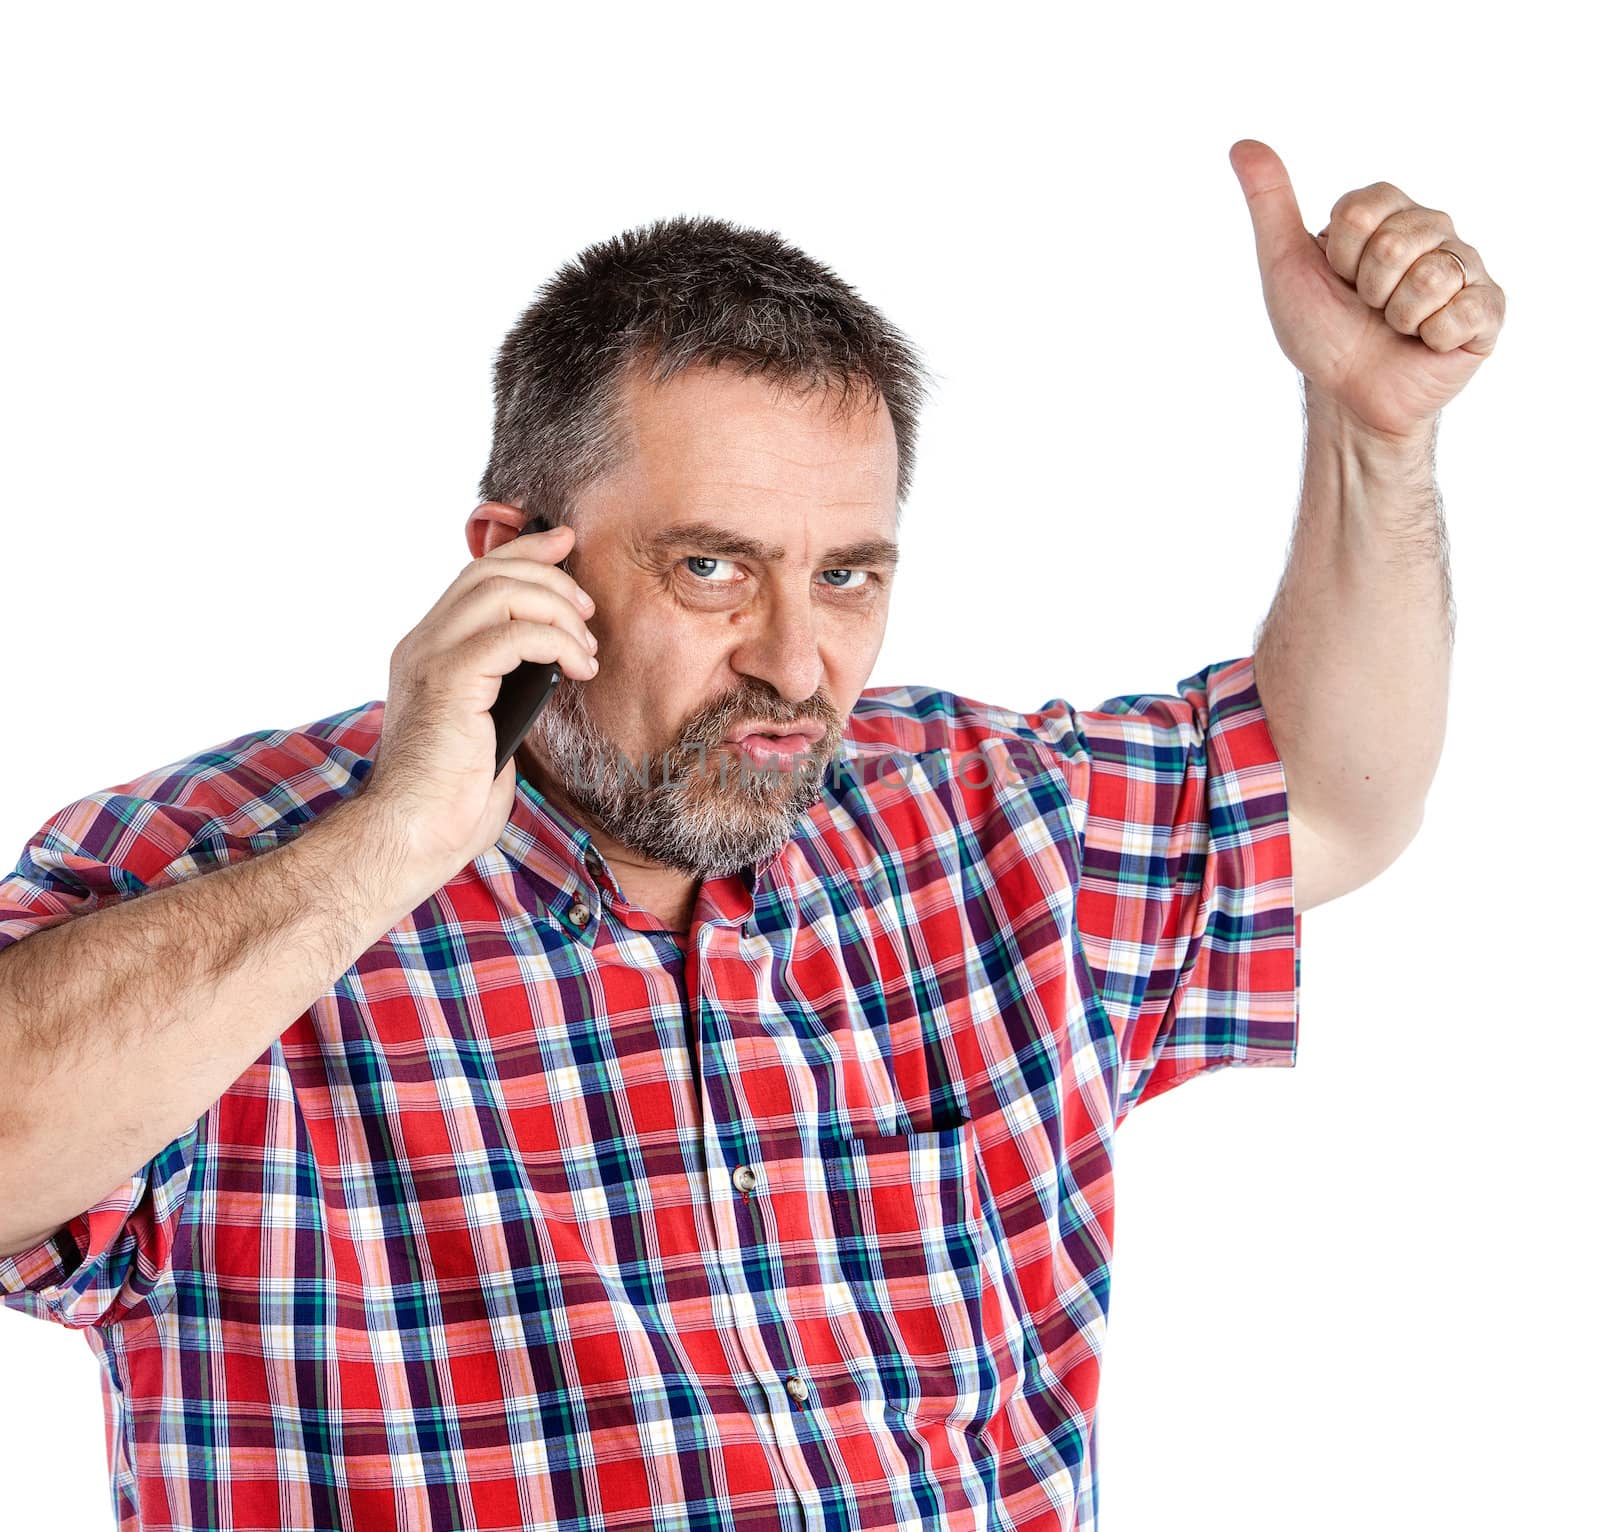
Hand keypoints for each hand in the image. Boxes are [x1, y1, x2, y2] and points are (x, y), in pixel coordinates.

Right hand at [359, 521, 599, 886]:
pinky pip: (513, 635)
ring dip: (557, 609)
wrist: (412, 833)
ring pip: (502, 591)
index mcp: (427, 652)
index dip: (522, 551)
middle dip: (550, 575)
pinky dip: (556, 642)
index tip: (563, 543)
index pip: (474, 577)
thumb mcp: (485, 730)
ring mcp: (431, 658)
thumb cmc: (451, 800)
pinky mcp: (450, 681)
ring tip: (585, 648)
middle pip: (490, 571)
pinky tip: (578, 668)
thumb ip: (503, 690)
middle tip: (587, 610)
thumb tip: (547, 669)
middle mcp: (423, 645)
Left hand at [1229, 138, 1505, 441]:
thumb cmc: (1320, 331)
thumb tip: (1242, 145)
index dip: (1340, 256)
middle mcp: (1433, 230)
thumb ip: (1270, 201)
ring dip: (1399, 316)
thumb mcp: (1285, 265)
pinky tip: (1427, 342)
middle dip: (1369, 288)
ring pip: (1432, 276)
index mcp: (1389, 212)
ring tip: (1396, 327)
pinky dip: (1433, 336)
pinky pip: (1465, 310)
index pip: (1360, 211)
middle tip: (1368, 308)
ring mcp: (1465, 268)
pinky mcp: (1487, 309)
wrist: (1347, 394)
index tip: (1339, 277)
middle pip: (1396, 242)